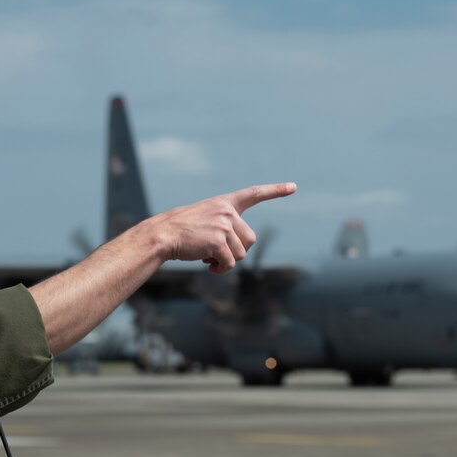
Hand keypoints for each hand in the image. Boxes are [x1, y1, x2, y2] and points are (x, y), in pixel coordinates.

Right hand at [158, 182, 295, 273]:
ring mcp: (224, 225)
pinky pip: (230, 263)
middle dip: (237, 251)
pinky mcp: (218, 241)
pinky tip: (208, 265)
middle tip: (216, 253)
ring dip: (227, 262)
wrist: (163, 234)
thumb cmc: (182, 231)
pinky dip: (220, 269)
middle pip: (250, 240)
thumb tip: (235, 256)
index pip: (254, 193)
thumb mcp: (205, 220)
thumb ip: (225, 228)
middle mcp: (227, 211)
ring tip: (208, 257)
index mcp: (225, 203)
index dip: (275, 190)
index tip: (293, 187)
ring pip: (241, 254)